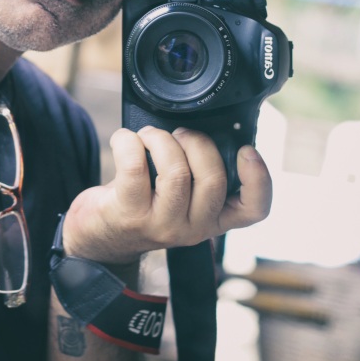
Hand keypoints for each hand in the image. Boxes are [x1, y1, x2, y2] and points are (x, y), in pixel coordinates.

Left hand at [63, 125, 271, 265]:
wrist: (100, 235)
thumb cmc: (144, 202)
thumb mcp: (181, 195)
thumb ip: (199, 170)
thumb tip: (209, 125)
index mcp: (213, 219)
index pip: (253, 210)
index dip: (259, 179)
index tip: (246, 149)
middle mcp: (193, 228)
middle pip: (213, 180)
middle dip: (196, 142)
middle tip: (178, 134)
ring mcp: (162, 225)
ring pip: (176, 173)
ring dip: (160, 140)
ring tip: (148, 136)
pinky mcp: (129, 214)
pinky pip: (135, 167)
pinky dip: (129, 142)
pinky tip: (125, 140)